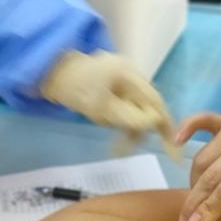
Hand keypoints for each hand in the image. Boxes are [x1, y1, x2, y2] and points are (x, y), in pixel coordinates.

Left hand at [41, 50, 174, 143]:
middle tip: (122, 150)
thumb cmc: (73, 89)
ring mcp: (122, 74)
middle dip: (138, 129)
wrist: (46, 71)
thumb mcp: (101, 108)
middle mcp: (131, 71)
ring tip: (110, 140)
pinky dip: (119, 116)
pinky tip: (106, 123)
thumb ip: (130, 117)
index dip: (166, 126)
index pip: (156, 102)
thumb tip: (154, 123)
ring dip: (126, 125)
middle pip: (148, 104)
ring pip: (136, 105)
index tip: (173, 150)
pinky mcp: (112, 79)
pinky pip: (125, 101)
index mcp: (130, 74)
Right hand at [175, 114, 220, 220]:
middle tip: (184, 219)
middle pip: (211, 175)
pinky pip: (202, 121)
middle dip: (195, 201)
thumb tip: (200, 216)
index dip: (208, 209)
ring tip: (195, 197)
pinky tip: (176, 141)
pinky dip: (187, 128)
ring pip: (202, 158)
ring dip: (193, 181)